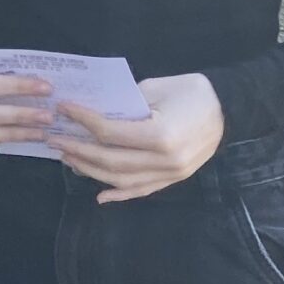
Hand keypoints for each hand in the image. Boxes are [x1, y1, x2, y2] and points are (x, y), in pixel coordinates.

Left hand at [53, 73, 224, 203]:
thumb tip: (91, 113)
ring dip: (91, 171)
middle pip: (110, 160)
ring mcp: (171, 174)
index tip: (63, 110)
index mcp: (161, 135)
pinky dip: (119, 194)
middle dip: (78, 150)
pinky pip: (141, 191)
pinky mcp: (174, 180)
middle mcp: (166, 160)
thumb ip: (123, 105)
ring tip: (68, 159)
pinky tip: (99, 195)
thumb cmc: (190, 91)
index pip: (109, 133)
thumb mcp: (154, 88)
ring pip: (121, 180)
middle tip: (55, 140)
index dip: (82, 121)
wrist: (228, 108)